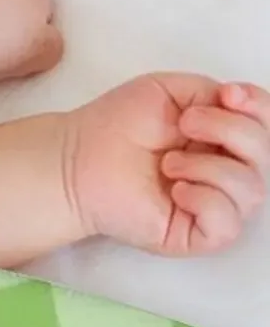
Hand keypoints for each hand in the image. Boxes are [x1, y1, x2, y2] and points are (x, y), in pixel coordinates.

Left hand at [66, 76, 269, 256]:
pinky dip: (206, 200)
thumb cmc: (118, 124)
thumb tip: (240, 103)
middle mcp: (228, 173)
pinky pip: (228, 224)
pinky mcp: (196, 235)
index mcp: (226, 139)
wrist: (77, 157)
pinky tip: (175, 190)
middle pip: (267, 156)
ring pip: (252, 190)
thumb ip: (212, 93)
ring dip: (209, 167)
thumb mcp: (170, 92)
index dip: (261, 108)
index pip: (268, 127)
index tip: (228, 95)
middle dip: (231, 131)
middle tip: (185, 124)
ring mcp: (215, 206)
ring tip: (167, 162)